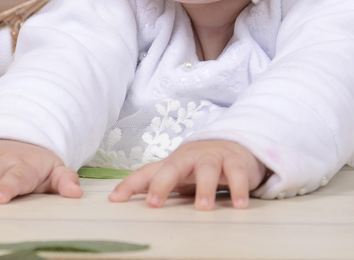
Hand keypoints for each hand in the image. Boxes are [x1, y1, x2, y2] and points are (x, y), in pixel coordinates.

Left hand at [108, 140, 264, 209]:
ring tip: (202, 208)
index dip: (130, 184)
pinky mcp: (235, 161)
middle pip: (172, 167)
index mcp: (172, 162)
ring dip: (204, 188)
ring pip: (206, 169)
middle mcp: (189, 157)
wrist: (235, 146)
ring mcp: (212, 157)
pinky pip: (236, 173)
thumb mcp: (178, 174)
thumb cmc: (199, 165)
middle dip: (161, 184)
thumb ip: (156, 184)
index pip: (147, 172)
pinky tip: (239, 205)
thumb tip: (125, 199)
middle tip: (154, 203)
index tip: (115, 199)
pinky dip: (238, 188)